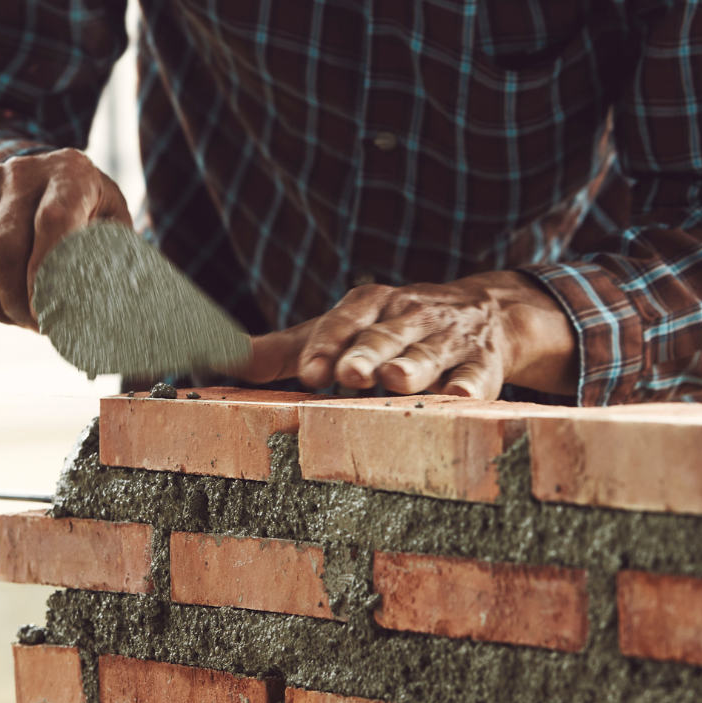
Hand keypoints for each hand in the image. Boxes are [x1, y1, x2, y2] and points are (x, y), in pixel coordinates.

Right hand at [0, 148, 131, 327]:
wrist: (43, 174)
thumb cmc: (89, 211)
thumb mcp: (112, 225)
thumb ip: (114, 262)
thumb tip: (110, 314)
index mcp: (71, 173)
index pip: (52, 222)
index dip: (47, 275)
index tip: (50, 314)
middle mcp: (22, 170)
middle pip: (3, 248)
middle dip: (19, 301)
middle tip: (38, 327)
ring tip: (21, 320)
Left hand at [242, 271, 577, 398]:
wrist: (487, 311)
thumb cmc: (394, 330)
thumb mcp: (343, 330)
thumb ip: (284, 350)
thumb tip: (215, 359)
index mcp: (371, 304)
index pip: (344, 320)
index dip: (327, 343)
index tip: (310, 371)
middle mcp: (409, 316)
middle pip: (385, 335)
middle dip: (367, 352)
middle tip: (351, 373)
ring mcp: (448, 338)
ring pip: (430, 353)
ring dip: (414, 366)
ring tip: (397, 380)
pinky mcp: (483, 363)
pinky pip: (477, 376)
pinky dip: (470, 387)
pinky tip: (462, 398)